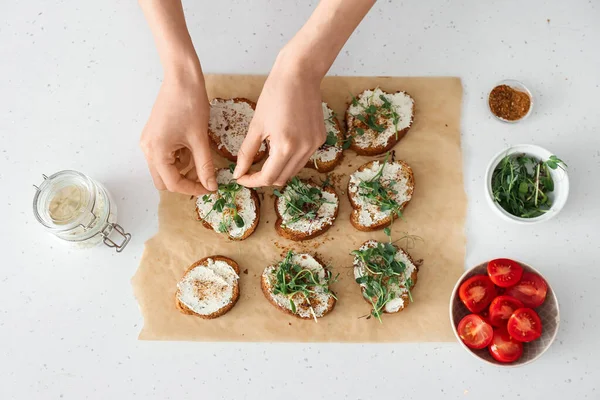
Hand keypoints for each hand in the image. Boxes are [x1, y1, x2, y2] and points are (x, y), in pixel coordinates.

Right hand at [140, 73, 216, 194]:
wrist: (181, 79)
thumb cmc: (190, 105)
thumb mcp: (200, 139)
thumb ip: (205, 166)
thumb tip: (211, 186)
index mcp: (156, 151)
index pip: (173, 183)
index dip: (193, 189)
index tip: (210, 188)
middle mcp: (147, 149)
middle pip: (164, 181)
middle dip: (185, 181)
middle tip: (205, 177)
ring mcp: (148, 142)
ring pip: (164, 170)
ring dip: (183, 170)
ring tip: (200, 157)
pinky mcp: (153, 136)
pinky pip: (164, 157)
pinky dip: (179, 159)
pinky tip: (191, 148)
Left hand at [233, 55, 325, 186]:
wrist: (299, 73)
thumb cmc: (275, 94)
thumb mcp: (256, 125)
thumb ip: (247, 153)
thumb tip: (238, 172)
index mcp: (285, 147)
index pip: (268, 178)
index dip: (251, 181)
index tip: (241, 177)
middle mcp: (303, 150)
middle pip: (281, 178)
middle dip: (264, 178)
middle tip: (249, 170)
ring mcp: (314, 145)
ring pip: (293, 171)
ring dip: (277, 170)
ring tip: (264, 159)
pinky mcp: (320, 139)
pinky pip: (302, 158)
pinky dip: (289, 159)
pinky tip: (281, 146)